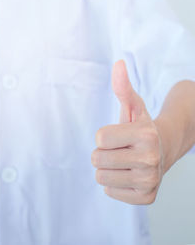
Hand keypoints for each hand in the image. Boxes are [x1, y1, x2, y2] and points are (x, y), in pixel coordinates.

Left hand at [91, 60, 163, 204]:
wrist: (163, 151)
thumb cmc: (140, 128)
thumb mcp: (132, 107)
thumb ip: (122, 87)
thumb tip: (117, 63)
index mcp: (145, 135)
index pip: (99, 138)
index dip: (104, 136)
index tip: (118, 135)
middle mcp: (150, 159)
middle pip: (97, 159)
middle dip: (103, 153)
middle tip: (120, 150)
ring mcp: (149, 181)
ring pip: (100, 178)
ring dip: (107, 169)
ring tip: (123, 163)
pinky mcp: (145, 197)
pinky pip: (109, 192)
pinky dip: (114, 184)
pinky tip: (128, 175)